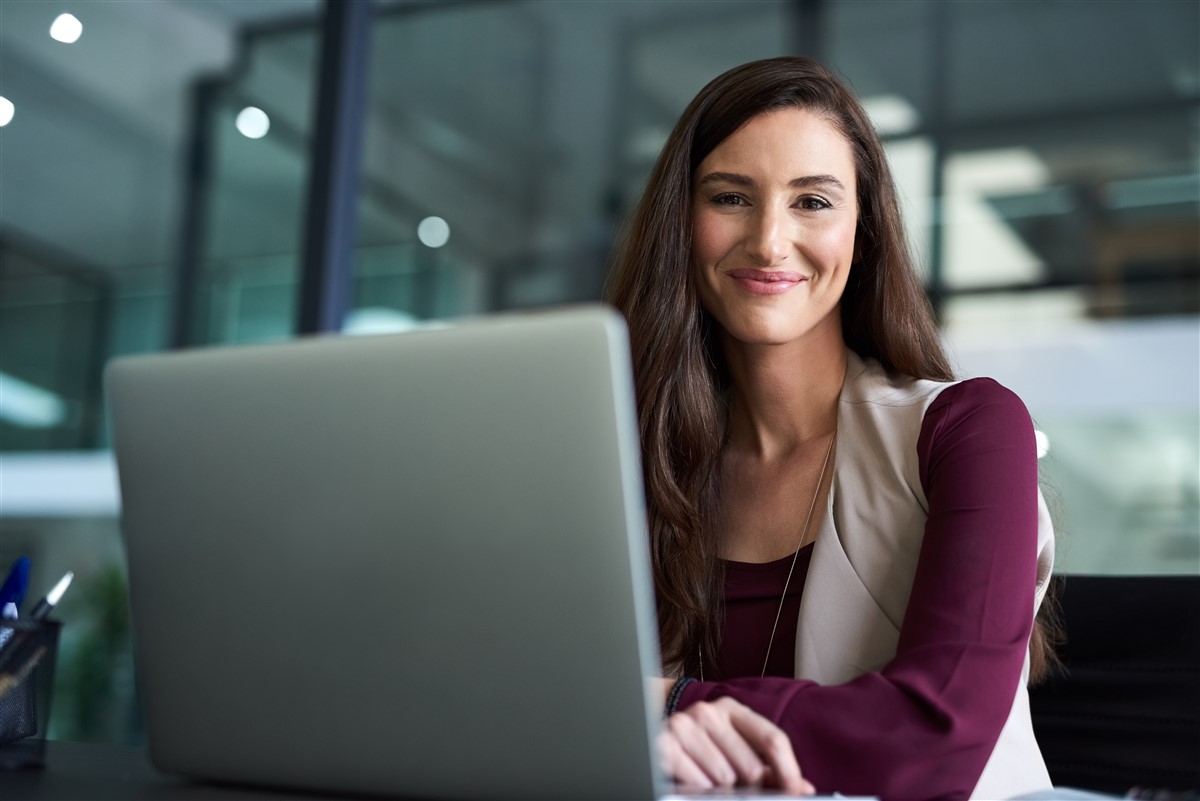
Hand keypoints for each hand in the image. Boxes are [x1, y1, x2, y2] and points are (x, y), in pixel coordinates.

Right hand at [658, 696, 813, 794]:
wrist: (656, 740)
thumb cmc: (703, 749)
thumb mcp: (735, 748)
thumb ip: (770, 766)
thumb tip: (803, 788)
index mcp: (731, 708)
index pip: (772, 740)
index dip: (788, 771)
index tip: (796, 792)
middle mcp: (708, 712)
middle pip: (751, 766)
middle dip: (749, 786)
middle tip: (737, 786)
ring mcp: (684, 726)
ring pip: (725, 779)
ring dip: (721, 789)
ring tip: (709, 779)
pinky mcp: (665, 745)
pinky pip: (699, 783)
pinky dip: (700, 789)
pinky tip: (694, 779)